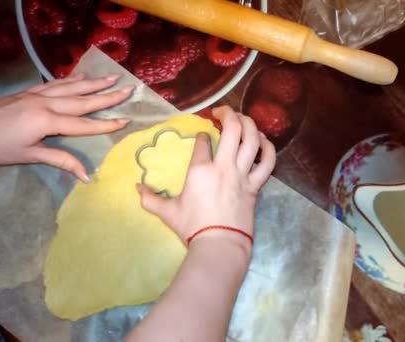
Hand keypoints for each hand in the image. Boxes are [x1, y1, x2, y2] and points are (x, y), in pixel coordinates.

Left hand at [0, 74, 131, 180]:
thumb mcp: (28, 156)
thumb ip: (60, 160)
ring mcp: (37, 95)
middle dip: (107, 96)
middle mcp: (46, 104)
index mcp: (47, 122)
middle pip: (83, 100)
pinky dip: (72, 80)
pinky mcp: (29, 92)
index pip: (83, 124)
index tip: (126, 121)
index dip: (106, 124)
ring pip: (72, 87)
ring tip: (112, 77)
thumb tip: (87, 176)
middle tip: (129, 89)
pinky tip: (82, 77)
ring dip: (94, 83)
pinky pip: (56, 83)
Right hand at [137, 106, 275, 252]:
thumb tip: (136, 188)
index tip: (202, 135)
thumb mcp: (168, 212)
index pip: (202, 141)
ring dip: (249, 124)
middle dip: (227, 114)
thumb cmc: (193, 228)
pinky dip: (268, 148)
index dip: (202, 134)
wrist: (220, 245)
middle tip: (222, 112)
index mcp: (200, 170)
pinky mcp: (255, 185)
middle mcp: (223, 167)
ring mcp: (242, 175)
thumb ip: (150, 198)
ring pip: (252, 140)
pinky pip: (267, 162)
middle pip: (232, 129)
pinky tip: (263, 140)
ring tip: (243, 119)